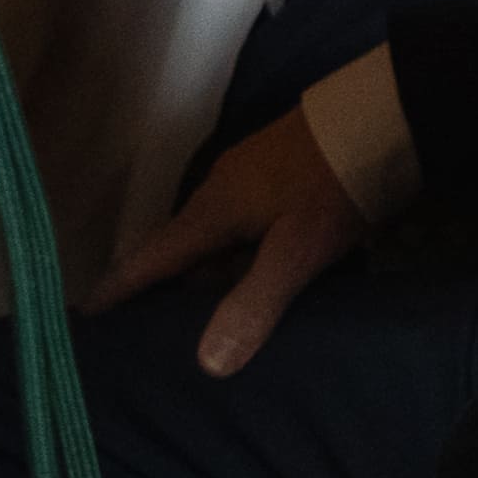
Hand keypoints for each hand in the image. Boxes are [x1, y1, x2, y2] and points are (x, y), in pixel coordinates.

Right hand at [100, 103, 372, 377]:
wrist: (391, 113)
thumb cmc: (338, 181)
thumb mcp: (298, 248)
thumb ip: (253, 302)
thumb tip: (206, 364)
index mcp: (214, 209)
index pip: (152, 257)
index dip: (120, 289)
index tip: (85, 316)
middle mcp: (224, 191)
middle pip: (183, 250)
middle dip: (165, 288)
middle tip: (148, 332)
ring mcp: (257, 179)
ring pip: (220, 238)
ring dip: (212, 274)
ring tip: (204, 318)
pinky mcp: (287, 176)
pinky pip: (250, 227)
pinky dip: (245, 257)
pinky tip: (263, 277)